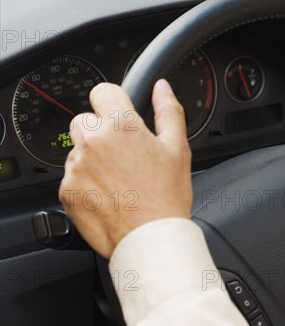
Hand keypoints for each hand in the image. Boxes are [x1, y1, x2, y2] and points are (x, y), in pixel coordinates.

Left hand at [59, 80, 191, 257]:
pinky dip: (86, 181)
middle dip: (102, 130)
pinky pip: (72, 175)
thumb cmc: (167, 196)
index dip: (115, 102)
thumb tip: (162, 88)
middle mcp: (93, 142)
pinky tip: (109, 193)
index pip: (102, 91)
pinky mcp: (66, 190)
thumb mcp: (178, 148)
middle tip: (125, 153)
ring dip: (93, 156)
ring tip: (119, 178)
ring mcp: (76, 166)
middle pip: (86, 119)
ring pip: (78, 148)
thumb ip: (168, 111)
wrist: (150, 238)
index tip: (121, 115)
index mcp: (121, 126)